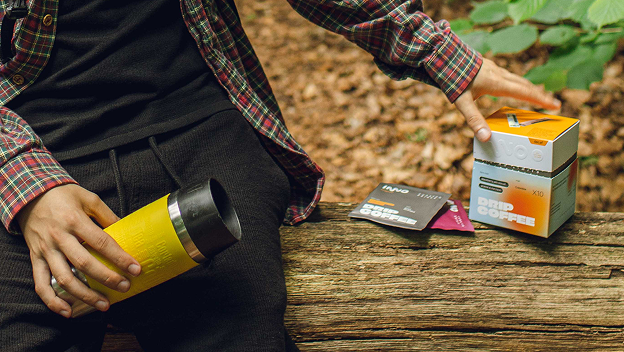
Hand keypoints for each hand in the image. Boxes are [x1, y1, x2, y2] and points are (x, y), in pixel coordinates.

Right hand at [16, 184, 140, 317]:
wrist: (30, 195)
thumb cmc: (63, 196)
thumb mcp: (88, 198)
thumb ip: (107, 214)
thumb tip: (127, 229)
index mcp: (74, 220)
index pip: (102, 242)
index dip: (119, 258)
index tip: (135, 269)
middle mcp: (59, 237)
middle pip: (84, 264)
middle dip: (106, 279)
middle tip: (124, 287)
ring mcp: (46, 250)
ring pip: (64, 279)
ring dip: (84, 295)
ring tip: (104, 304)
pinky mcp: (36, 258)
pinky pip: (41, 284)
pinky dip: (52, 301)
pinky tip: (68, 311)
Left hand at [454, 58, 561, 141]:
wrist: (444, 55)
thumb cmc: (452, 78)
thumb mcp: (462, 102)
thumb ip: (474, 120)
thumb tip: (485, 138)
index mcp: (496, 83)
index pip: (524, 92)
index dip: (540, 100)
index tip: (555, 105)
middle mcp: (499, 74)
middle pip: (525, 85)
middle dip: (540, 95)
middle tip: (554, 104)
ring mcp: (495, 68)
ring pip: (518, 79)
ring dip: (530, 88)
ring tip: (538, 97)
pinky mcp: (489, 66)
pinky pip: (509, 76)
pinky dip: (518, 83)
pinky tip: (514, 86)